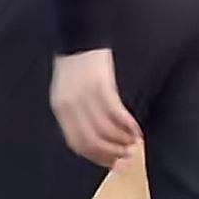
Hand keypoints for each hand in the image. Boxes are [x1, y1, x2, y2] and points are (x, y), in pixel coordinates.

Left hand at [50, 50, 141, 168]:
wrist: (80, 33)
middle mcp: (71, 105)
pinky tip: (137, 129)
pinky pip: (116, 113)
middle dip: (112, 154)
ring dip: (123, 141)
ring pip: (105, 130)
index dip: (97, 157)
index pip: (78, 143)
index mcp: (61, 108)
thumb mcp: (69, 90)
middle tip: (128, 157)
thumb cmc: (78, 63)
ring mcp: (85, 95)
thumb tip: (97, 138)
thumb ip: (78, 113)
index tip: (113, 165)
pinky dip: (128, 125)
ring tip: (135, 143)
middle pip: (91, 141)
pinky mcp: (101, 84)